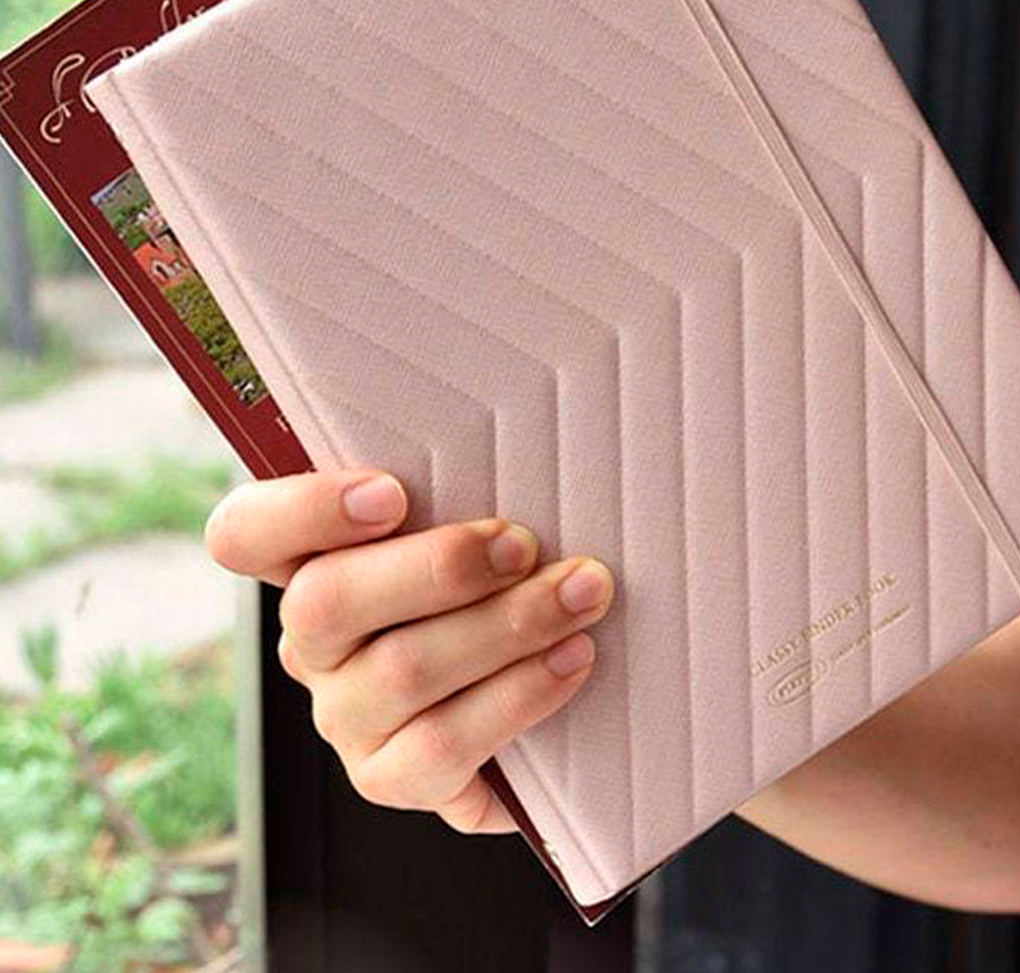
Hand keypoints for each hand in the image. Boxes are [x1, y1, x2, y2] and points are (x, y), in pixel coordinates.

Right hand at [203, 468, 614, 832]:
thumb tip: (514, 432)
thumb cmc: (507, 575)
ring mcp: (345, 717)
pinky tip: (570, 661)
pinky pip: (440, 747)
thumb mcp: (474, 520)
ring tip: (582, 595)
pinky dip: (518, 697)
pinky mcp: (390, 779)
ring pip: (400, 672)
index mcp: (311, 562)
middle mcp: (312, 644)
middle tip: (524, 544)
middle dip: (441, 568)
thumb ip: (463, 488)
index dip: (303, 510)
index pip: (246, 532)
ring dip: (505, 627)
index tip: (393, 493)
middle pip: (325, 602)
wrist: (549, 694)